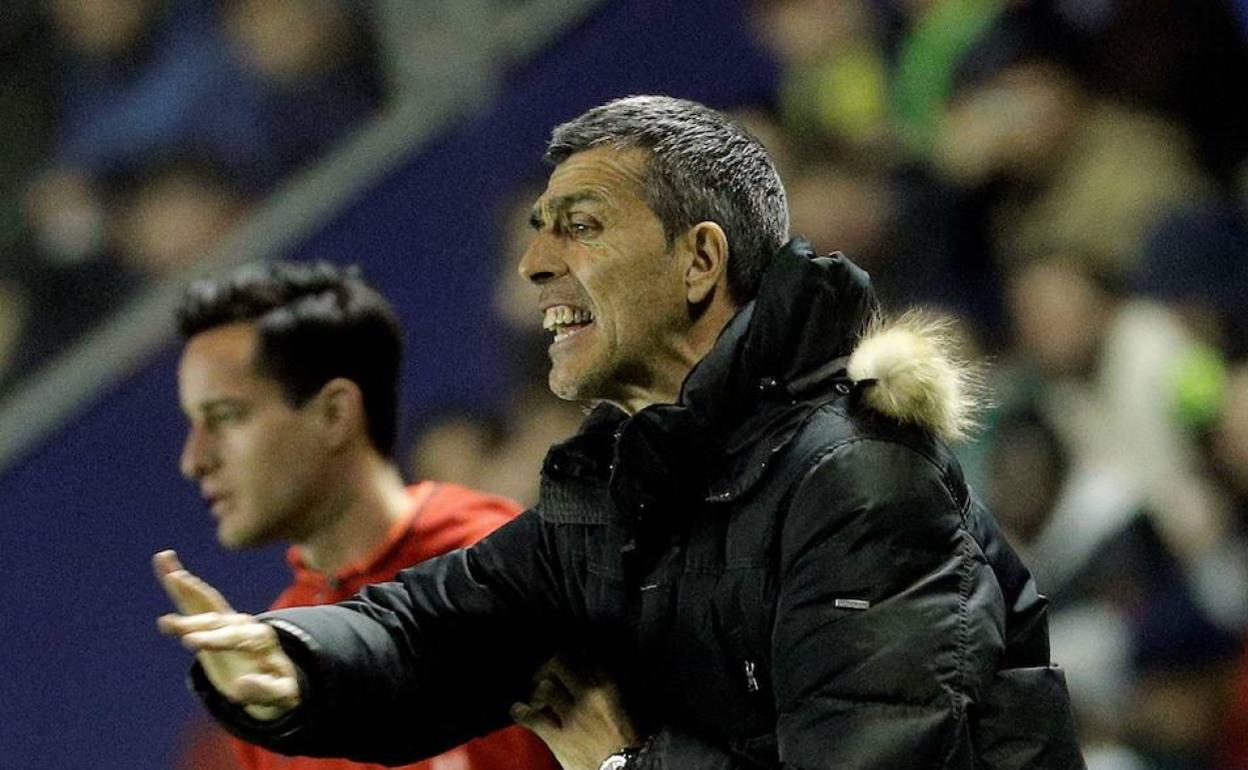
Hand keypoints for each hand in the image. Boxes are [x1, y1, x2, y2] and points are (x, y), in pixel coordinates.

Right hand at [154, 550, 299, 719]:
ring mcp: (229, 620)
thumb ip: (265, 691)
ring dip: (188, 591)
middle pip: (220, 620)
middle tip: (169, 625)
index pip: (237, 637)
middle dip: (196, 623)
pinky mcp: (213, 622)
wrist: (275, 680)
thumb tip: (243, 682)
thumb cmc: (278, 690)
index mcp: (262, 640)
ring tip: (171, 576)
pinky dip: (180, 583)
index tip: (191, 643)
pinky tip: (164, 561)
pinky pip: (195, 601)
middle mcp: (245, 624)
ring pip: (206, 604)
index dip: (215, 639)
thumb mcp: (281, 696)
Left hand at [511, 656, 640, 769]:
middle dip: (548, 666)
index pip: (585, 660)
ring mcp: (572, 715)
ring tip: (536, 698)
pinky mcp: (558, 736)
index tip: (571, 663)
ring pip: (545, 688)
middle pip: (559, 663)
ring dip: (537, 692)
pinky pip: (532, 718)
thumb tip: (596, 676)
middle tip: (544, 673)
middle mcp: (588, 695)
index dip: (575, 660)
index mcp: (609, 687)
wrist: (624, 769)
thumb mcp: (627, 707)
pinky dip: (521, 712)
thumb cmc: (630, 742)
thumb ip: (612, 690)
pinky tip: (517, 710)